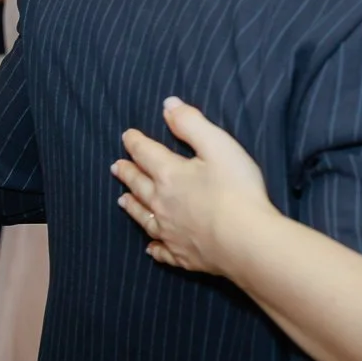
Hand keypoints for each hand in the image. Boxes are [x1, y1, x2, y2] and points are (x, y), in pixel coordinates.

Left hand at [113, 97, 273, 279]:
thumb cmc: (236, 189)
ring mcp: (170, 231)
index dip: (135, 142)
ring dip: (132, 206)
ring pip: (143, 216)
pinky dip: (154, 247)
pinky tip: (150, 247)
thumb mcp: (218, 145)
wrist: (246, 240)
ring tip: (122, 200)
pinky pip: (162, 251)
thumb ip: (191, 124)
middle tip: (115, 167)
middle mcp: (162, 203)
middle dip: (127, 173)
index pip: (146, 153)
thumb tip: (168, 105)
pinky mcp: (182, 255)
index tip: (127, 136)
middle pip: (139, 185)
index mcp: (170, 174)